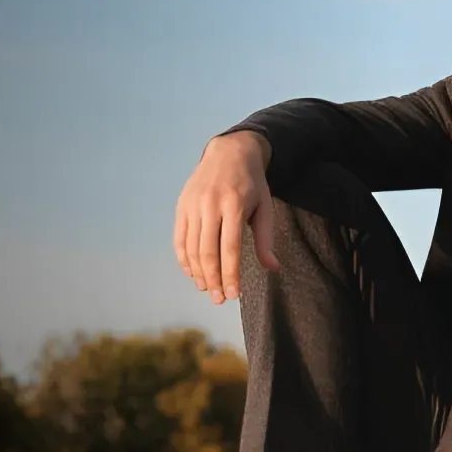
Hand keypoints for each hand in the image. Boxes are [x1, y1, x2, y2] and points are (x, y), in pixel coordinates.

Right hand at [174, 132, 278, 302]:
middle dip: (213, 279)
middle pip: (207, 251)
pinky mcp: (182, 205)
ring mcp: (193, 205)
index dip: (231, 274)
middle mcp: (210, 205)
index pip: (230, 248)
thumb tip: (272, 268)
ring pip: (191, 247)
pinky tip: (192, 273)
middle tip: (219, 300)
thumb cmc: (252, 183)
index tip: (234, 295)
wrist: (229, 152)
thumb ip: (265, 239)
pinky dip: (184, 258)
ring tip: (207, 289)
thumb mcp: (264, 207)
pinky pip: (179, 237)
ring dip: (198, 272)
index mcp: (233, 205)